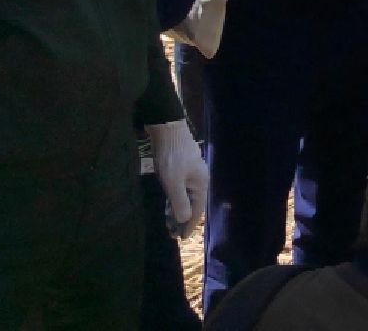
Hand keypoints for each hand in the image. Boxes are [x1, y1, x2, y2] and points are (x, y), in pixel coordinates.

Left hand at [146, 120, 207, 236]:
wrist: (167, 129)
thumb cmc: (171, 156)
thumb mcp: (173, 181)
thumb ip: (179, 202)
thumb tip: (183, 220)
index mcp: (201, 184)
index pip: (196, 211)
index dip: (188, 226)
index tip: (181, 239)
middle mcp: (199, 180)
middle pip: (193, 205)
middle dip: (183, 220)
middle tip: (171, 233)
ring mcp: (190, 174)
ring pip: (186, 197)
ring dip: (178, 211)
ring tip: (168, 223)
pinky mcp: (181, 169)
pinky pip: (180, 190)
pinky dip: (175, 200)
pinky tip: (168, 205)